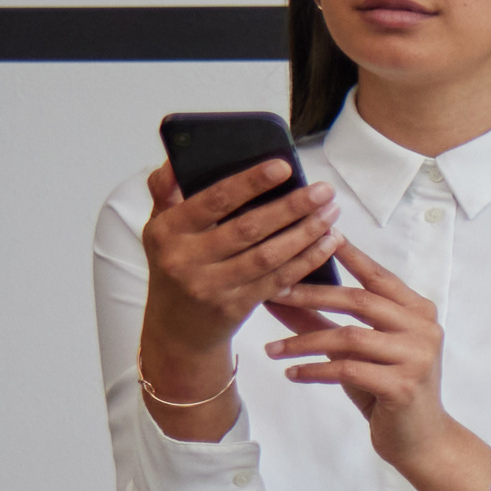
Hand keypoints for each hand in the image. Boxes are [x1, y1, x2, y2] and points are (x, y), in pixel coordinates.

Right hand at [133, 158, 344, 432]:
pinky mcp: (236, 307)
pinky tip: (329, 242)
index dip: (250, 183)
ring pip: (269, 256)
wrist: (176, 329)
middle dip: (291, 207)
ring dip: (306, 233)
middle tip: (324, 190)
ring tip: (331, 212)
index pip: (213, 201)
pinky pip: (279, 279)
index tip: (284, 166)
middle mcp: (186, 259)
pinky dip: (307, 260)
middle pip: (249, 228)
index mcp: (167, 231)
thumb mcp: (159, 229)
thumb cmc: (174, 265)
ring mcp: (212, 286)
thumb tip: (175, 162)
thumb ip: (166, 194)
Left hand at [261, 241, 490, 490]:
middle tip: (273, 293)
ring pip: (349, 337)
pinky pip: (348, 370)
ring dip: (304, 341)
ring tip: (271, 349)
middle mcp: (424, 329)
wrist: (421, 439)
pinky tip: (292, 373)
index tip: (319, 232)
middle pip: (360, 301)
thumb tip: (279, 296)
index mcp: (418, 313)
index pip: (378, 277)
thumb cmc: (388, 390)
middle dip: (311, 295)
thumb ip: (322, 321)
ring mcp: (418, 357)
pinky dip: (315, 370)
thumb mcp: (355, 351)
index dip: (349, 255)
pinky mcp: (403, 386)